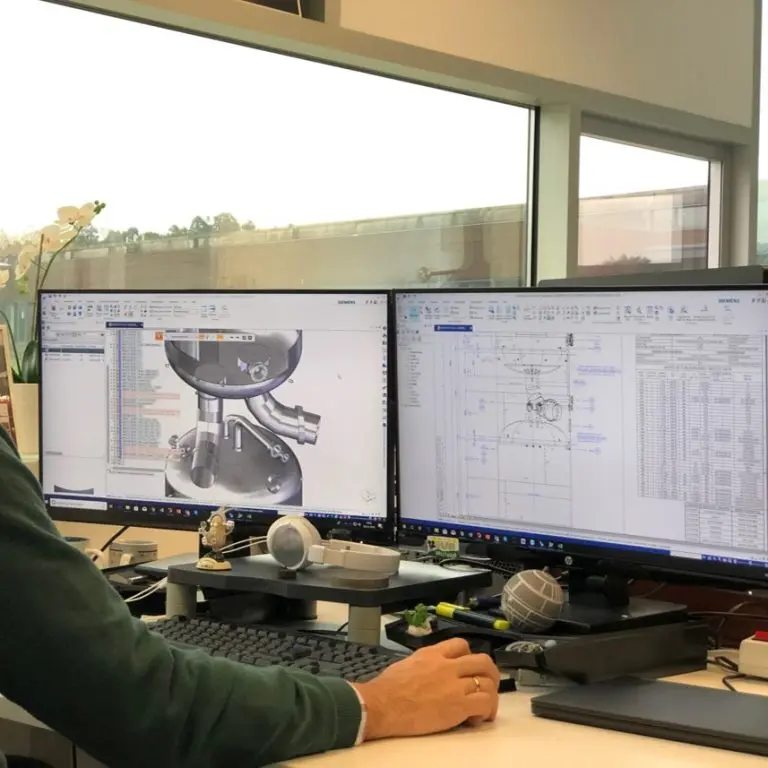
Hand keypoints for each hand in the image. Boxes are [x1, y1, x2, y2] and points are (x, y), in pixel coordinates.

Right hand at [352, 638, 499, 740]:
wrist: (382, 704)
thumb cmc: (387, 688)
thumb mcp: (408, 663)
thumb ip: (426, 664)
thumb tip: (430, 672)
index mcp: (433, 654)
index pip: (461, 645)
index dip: (469, 656)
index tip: (468, 669)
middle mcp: (447, 665)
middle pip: (482, 661)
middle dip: (490, 674)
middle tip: (487, 686)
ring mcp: (454, 684)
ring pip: (487, 682)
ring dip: (489, 696)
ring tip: (482, 708)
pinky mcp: (458, 704)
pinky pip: (485, 702)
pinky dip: (486, 711)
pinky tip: (475, 719)